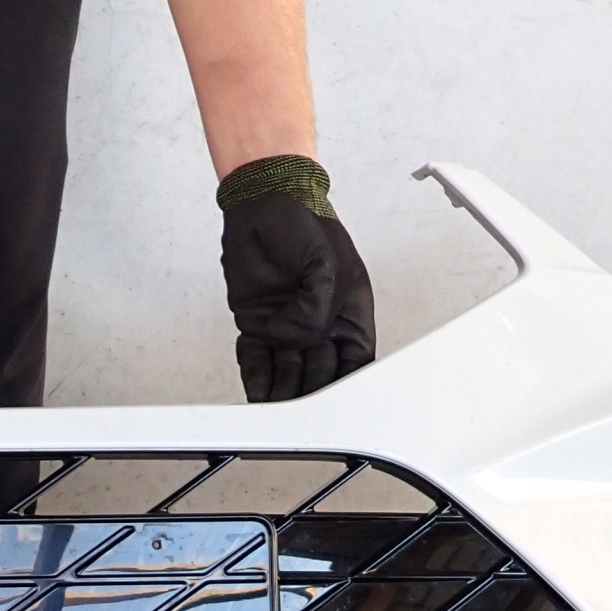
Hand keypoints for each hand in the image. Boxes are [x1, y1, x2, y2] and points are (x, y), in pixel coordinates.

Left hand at [219, 162, 375, 402]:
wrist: (263, 202)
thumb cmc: (304, 221)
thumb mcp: (327, 266)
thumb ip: (316, 309)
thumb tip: (299, 338)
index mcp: (349, 311)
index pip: (355, 361)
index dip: (349, 385)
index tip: (338, 402)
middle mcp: (320, 324)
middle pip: (321, 373)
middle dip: (312, 392)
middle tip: (303, 409)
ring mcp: (287, 326)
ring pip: (288, 372)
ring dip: (283, 392)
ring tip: (277, 409)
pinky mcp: (256, 323)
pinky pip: (257, 359)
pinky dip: (256, 376)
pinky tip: (259, 391)